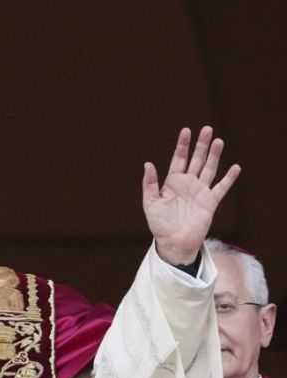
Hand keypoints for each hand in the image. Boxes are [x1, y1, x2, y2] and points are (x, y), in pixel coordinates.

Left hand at [142, 126, 240, 264]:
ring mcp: (200, 192)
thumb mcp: (150, 203)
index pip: (179, 159)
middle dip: (201, 145)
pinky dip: (228, 178)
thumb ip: (150, 184)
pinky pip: (221, 188)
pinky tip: (235, 167)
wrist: (173, 242)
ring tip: (218, 141)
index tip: (186, 131)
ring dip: (214, 156)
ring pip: (209, 169)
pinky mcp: (210, 202)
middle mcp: (188, 184)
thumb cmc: (159, 224)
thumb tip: (148, 164)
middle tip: (207, 129)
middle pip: (196, 160)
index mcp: (172, 182)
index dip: (182, 145)